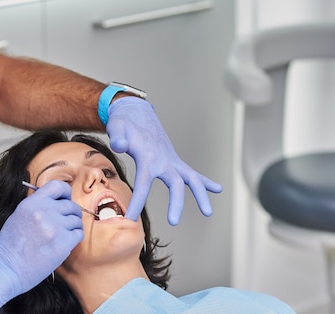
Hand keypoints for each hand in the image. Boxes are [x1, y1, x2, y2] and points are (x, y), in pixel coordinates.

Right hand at [0, 180, 82, 311]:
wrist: (6, 270)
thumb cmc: (9, 247)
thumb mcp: (18, 216)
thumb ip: (37, 206)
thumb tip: (56, 201)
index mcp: (31, 204)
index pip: (58, 186)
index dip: (65, 192)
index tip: (65, 200)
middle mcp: (44, 212)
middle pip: (71, 205)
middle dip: (71, 214)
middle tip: (65, 224)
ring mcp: (54, 227)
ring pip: (76, 220)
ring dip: (73, 227)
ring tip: (62, 236)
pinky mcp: (63, 243)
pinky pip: (79, 234)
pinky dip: (75, 238)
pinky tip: (65, 244)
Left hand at [106, 97, 222, 224]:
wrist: (137, 112)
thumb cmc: (124, 123)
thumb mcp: (117, 128)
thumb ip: (118, 138)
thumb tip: (120, 146)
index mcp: (148, 156)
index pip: (144, 183)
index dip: (138, 202)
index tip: (131, 218)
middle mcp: (163, 160)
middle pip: (175, 183)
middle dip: (176, 203)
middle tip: (173, 222)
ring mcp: (171, 160)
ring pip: (191, 178)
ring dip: (201, 194)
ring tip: (208, 212)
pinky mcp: (174, 161)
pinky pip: (192, 173)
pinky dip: (205, 181)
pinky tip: (217, 189)